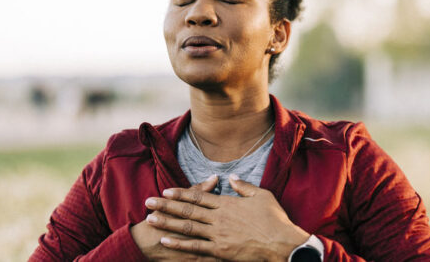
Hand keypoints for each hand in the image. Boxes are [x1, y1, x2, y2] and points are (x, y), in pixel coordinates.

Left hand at [145, 174, 309, 261]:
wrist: (281, 243)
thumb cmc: (274, 219)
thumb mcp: (262, 196)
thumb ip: (244, 186)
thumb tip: (232, 177)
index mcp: (227, 204)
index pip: (199, 196)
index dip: (181, 193)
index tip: (166, 191)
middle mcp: (219, 218)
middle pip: (188, 210)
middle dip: (166, 206)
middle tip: (148, 202)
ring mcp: (218, 235)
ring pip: (187, 227)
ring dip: (167, 222)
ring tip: (151, 219)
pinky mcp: (220, 252)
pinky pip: (195, 247)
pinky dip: (179, 244)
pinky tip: (166, 240)